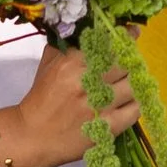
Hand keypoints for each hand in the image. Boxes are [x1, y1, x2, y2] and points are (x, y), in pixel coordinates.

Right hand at [10, 41, 136, 166]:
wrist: (31, 136)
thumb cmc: (41, 98)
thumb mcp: (49, 65)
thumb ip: (68, 46)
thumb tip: (91, 29)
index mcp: (73, 62)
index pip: (108, 43)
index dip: (125, 37)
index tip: (132, 34)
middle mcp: (88, 81)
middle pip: (125, 63)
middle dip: (130, 61)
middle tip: (130, 64)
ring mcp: (100, 106)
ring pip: (133, 85)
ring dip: (134, 83)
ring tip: (130, 84)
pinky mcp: (107, 127)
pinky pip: (135, 110)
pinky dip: (136, 104)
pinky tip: (130, 103)